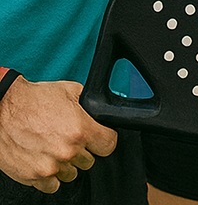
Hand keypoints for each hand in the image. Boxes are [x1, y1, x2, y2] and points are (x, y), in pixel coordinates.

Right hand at [0, 77, 116, 191]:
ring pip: (71, 173)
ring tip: (55, 147)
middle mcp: (67, 151)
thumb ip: (89, 105)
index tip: (100, 137)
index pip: (109, 145)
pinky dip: (50, 175)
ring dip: (67, 163)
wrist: (3, 111)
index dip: (105, 139)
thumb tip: (101, 110)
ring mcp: (50, 167)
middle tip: (71, 139)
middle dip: (84, 150)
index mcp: (80, 130)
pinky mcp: (33, 177)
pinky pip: (52, 185)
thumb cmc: (34, 100)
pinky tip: (45, 159)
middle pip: (90, 160)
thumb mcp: (71, 91)